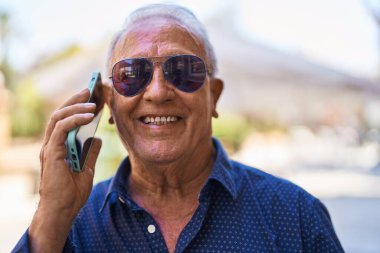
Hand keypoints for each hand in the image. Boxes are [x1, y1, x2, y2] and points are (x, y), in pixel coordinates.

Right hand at [29, 88, 101, 251]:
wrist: (63, 210)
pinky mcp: (51, 152)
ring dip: (76, 105)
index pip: (67, 119)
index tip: (94, 96)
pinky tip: (88, 115)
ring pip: (58, 116)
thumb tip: (97, 138)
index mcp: (59, 145)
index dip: (79, 106)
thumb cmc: (72, 192)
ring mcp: (50, 147)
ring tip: (92, 99)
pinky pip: (61, 129)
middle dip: (76, 99)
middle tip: (91, 89)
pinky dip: (74, 119)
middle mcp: (52, 143)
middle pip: (61, 113)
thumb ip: (90, 151)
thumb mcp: (87, 167)